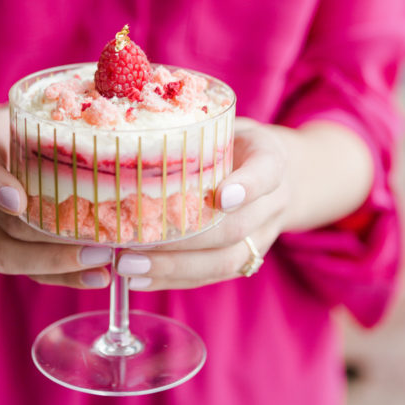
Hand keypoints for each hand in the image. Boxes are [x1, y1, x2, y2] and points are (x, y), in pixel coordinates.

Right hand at [0, 107, 112, 287]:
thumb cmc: (15, 125)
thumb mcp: (24, 109)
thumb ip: (54, 105)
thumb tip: (112, 80)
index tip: (17, 199)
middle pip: (0, 235)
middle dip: (45, 248)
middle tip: (94, 246)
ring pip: (10, 258)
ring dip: (57, 269)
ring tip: (103, 268)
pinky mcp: (12, 245)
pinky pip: (30, 269)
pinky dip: (64, 276)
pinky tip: (102, 274)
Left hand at [116, 118, 291, 290]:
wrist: (276, 173)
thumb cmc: (235, 142)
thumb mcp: (226, 124)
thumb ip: (195, 128)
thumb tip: (131, 131)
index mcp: (270, 159)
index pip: (265, 172)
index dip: (246, 187)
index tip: (221, 198)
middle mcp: (272, 203)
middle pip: (235, 229)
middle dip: (187, 240)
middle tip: (136, 242)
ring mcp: (261, 236)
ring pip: (224, 261)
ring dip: (173, 268)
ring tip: (128, 266)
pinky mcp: (244, 259)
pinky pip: (212, 277)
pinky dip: (173, 280)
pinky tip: (139, 279)